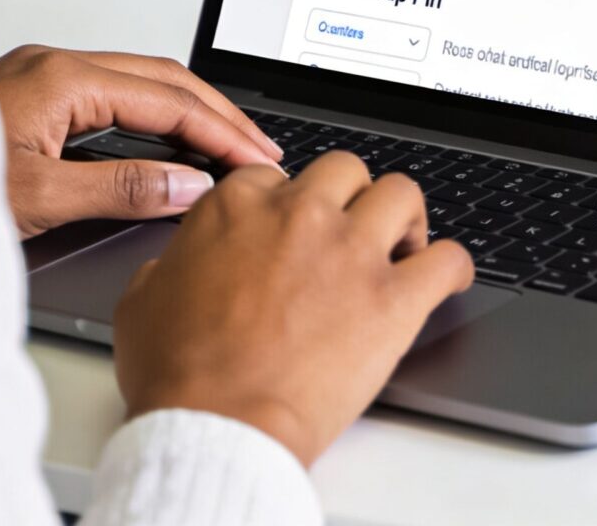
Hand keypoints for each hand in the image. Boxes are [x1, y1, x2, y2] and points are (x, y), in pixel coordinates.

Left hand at [0, 45, 283, 237]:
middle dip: (216, 112)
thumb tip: (188, 185)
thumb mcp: (38, 198)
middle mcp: (51, 65)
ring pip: (137, 82)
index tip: (256, 159)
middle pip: (160, 78)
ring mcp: (39, 75)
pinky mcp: (28, 94)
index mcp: (60, 77)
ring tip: (226, 144)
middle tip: (259, 149)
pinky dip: (151, 115)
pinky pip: (110, 94)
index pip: (166, 100)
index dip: (220, 131)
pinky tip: (166, 140)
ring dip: (186, 111)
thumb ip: (122, 190)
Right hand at [112, 151, 475, 465]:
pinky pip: (448, 258)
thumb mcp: (143, 302)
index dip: (286, 205)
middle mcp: (299, 215)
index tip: (291, 229)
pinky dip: (453, 265)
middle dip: (349, 197)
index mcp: (237, 207)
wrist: (217, 425)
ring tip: (402, 245)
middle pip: (344, 170)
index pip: (275, 176)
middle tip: (349, 231)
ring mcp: (352, 251)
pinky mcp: (394, 298)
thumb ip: (169, 267)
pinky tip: (446, 278)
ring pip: (402, 193)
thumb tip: (176, 268)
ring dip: (404, 217)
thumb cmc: (179, 374)